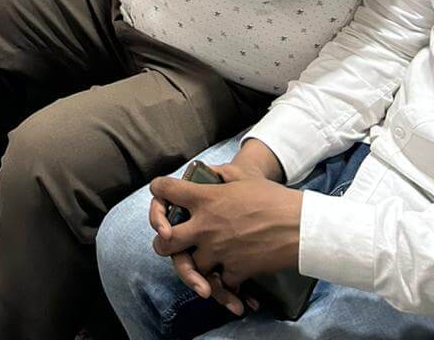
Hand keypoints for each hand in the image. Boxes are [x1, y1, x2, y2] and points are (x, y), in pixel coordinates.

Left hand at [149, 170, 302, 296]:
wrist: (300, 226)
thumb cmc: (273, 198)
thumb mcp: (243, 177)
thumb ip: (221, 174)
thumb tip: (211, 171)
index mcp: (205, 199)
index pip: (165, 190)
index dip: (159, 190)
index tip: (162, 193)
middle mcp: (205, 226)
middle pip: (164, 242)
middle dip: (163, 242)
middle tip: (170, 240)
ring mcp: (219, 251)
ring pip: (189, 267)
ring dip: (192, 268)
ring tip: (198, 266)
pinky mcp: (236, 270)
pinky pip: (220, 284)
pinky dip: (224, 287)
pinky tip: (229, 284)